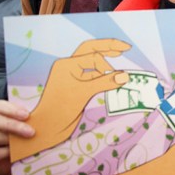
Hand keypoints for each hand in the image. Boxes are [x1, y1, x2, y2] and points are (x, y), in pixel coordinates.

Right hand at [0, 100, 33, 174]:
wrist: (5, 166)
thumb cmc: (13, 143)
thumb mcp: (18, 130)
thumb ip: (24, 121)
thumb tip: (42, 114)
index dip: (11, 109)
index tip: (27, 115)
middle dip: (12, 125)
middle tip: (30, 131)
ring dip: (6, 138)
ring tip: (22, 143)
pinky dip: (3, 153)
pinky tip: (13, 153)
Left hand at [11, 38, 130, 160]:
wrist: (48, 127)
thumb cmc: (60, 108)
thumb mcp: (84, 93)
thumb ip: (105, 82)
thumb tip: (126, 76)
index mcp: (67, 64)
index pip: (93, 57)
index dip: (107, 66)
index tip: (116, 79)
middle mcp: (69, 67)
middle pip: (91, 50)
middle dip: (108, 47)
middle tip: (126, 47)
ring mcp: (73, 76)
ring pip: (93, 63)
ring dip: (106, 62)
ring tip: (120, 55)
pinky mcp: (78, 87)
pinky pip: (94, 76)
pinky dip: (104, 76)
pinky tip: (113, 79)